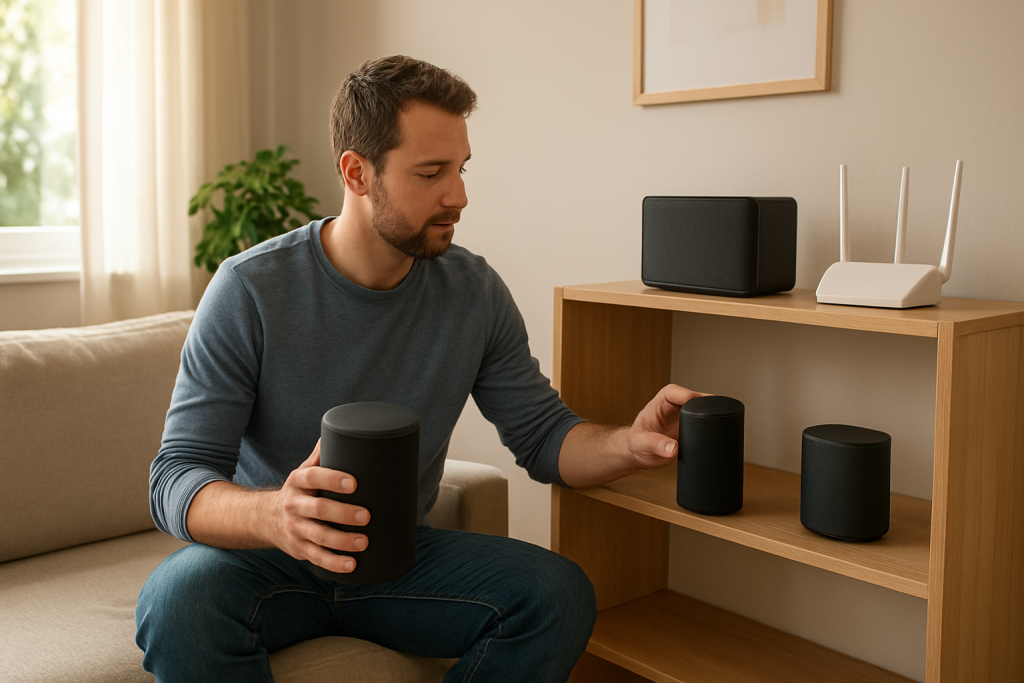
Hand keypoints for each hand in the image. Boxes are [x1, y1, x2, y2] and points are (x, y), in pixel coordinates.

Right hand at [268, 439, 369, 573]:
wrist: (265, 517)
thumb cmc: (299, 490)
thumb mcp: (306, 470)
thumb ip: (324, 454)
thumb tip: (349, 428)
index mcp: (298, 482)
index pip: (314, 478)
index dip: (333, 479)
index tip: (354, 483)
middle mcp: (294, 505)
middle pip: (318, 510)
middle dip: (343, 514)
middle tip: (367, 516)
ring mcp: (295, 529)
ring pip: (318, 537)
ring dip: (342, 541)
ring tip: (364, 542)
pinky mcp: (299, 549)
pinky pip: (316, 558)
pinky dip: (334, 563)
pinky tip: (351, 565)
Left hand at [625, 384, 708, 469]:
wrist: (640, 453)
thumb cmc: (636, 443)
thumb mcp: (641, 444)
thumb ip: (656, 445)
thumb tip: (674, 448)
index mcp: (662, 401)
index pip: (678, 392)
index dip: (690, 397)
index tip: (698, 408)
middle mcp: (676, 405)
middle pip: (697, 399)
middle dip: (705, 408)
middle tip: (710, 422)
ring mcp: (687, 416)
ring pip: (705, 410)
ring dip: (710, 419)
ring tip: (709, 433)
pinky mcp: (694, 427)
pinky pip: (707, 423)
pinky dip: (712, 428)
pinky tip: (712, 438)